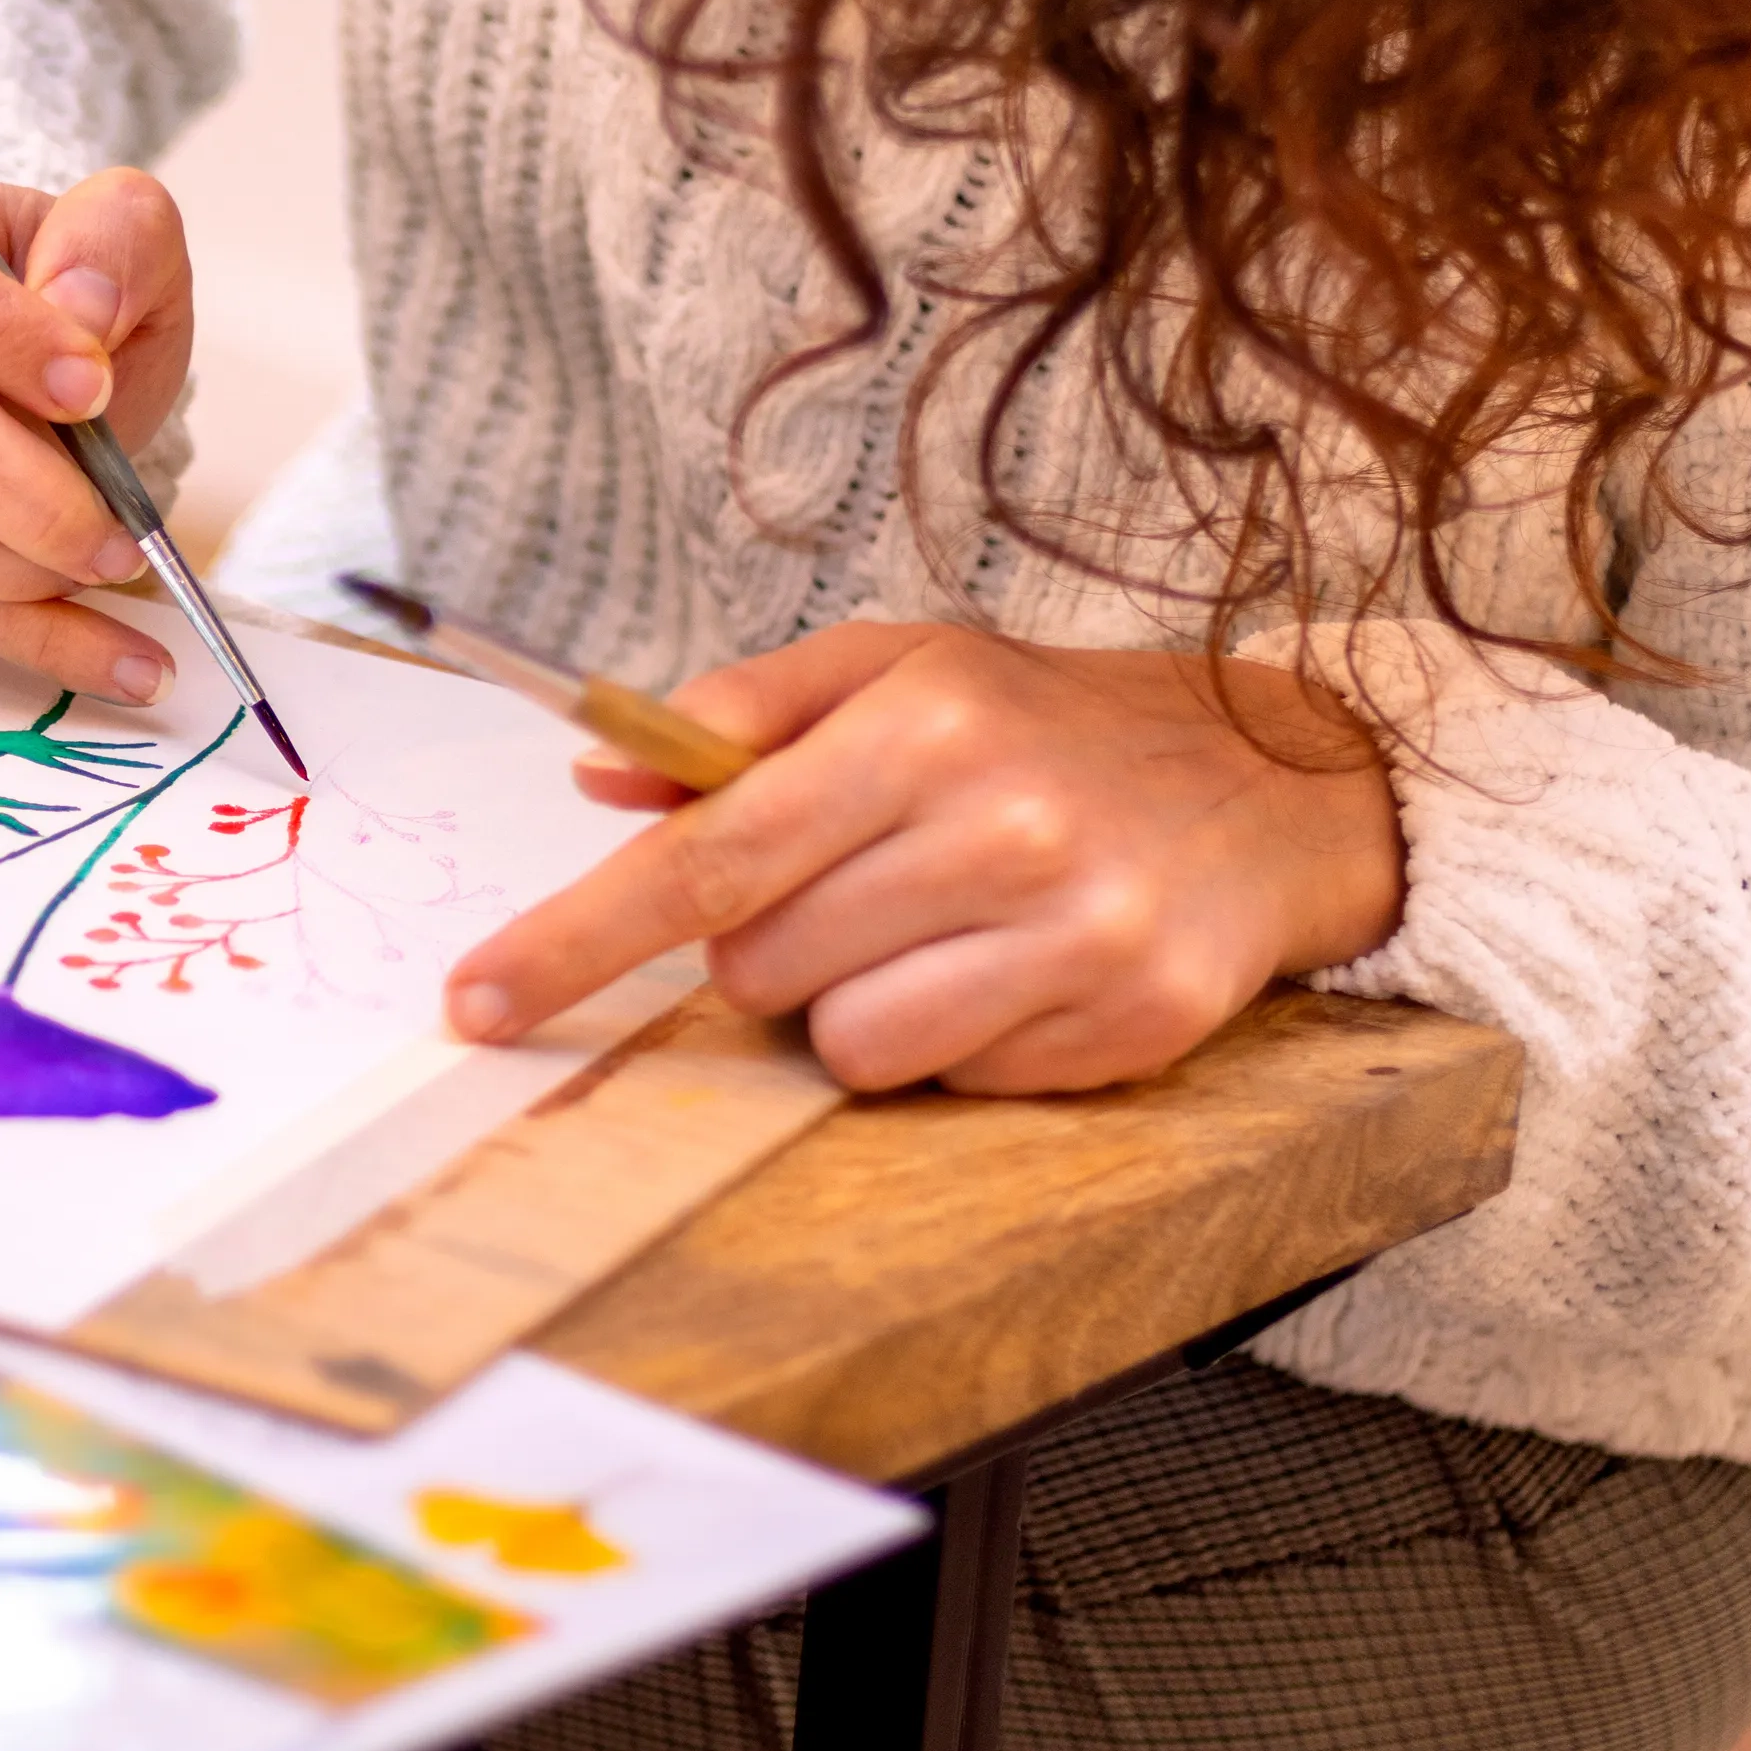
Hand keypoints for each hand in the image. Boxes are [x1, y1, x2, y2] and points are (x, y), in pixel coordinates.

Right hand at [0, 167, 193, 698]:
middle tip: (123, 532)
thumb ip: (114, 238)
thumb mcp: (125, 238)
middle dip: (32, 495)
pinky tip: (118, 655)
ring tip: (114, 570)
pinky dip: (27, 639)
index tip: (94, 390)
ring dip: (18, 572)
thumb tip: (79, 307)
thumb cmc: (78, 301)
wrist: (48, 370)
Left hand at [444, 624, 1407, 1093]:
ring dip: (859, 1004)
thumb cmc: (1045, 722)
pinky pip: (951, 1083)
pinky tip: (1017, 966)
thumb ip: (742, 713)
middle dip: (772, 946)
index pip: (705, 859)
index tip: (475, 997)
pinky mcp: (1132, 1027)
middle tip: (859, 884)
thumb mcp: (897, 667)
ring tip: (944, 925)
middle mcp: (1001, 832)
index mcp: (921, 730)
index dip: (576, 936)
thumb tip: (598, 768)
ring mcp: (1075, 938)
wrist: (1275, 777)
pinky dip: (956, 1041)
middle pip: (760, 969)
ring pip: (847, 1045)